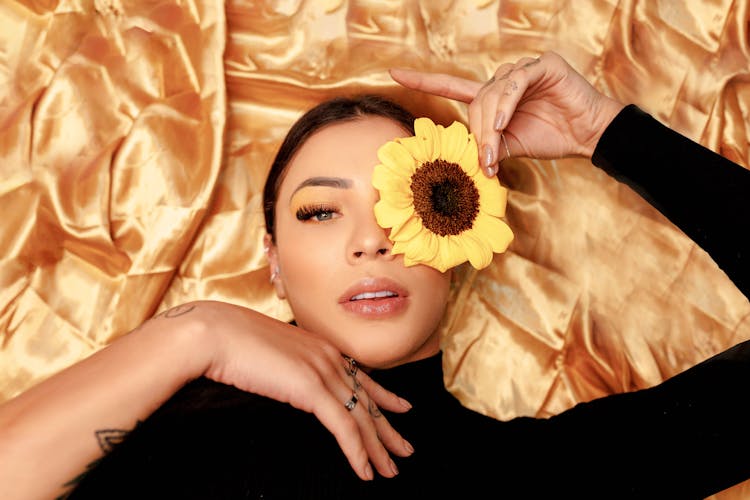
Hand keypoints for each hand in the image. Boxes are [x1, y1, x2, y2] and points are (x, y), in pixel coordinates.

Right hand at [184, 301, 413, 480]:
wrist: (215, 333)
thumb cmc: (231, 342)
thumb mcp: (271, 353)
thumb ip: (290, 366)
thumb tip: (291, 381)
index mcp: (321, 347)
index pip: (362, 377)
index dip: (385, 396)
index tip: (402, 408)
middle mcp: (330, 357)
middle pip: (369, 400)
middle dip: (389, 429)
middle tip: (406, 450)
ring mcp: (323, 372)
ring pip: (362, 418)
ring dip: (378, 449)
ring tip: (390, 471)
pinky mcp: (312, 389)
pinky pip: (344, 428)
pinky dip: (357, 453)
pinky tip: (365, 472)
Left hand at [390, 51, 624, 175]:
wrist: (586, 136)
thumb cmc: (550, 138)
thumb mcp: (509, 147)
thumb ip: (487, 146)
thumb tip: (470, 160)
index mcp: (493, 99)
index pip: (452, 86)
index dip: (424, 81)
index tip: (394, 74)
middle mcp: (503, 81)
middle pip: (475, 100)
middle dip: (477, 132)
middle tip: (486, 159)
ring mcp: (523, 70)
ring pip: (491, 91)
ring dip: (490, 122)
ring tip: (497, 143)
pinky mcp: (543, 65)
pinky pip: (515, 82)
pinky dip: (506, 103)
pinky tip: (504, 121)